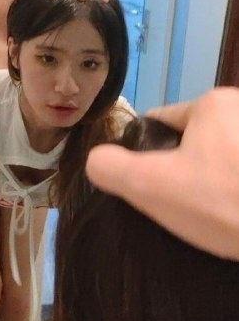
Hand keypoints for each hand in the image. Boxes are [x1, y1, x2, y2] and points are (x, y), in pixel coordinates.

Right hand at [85, 88, 238, 260]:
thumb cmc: (225, 203)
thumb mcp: (151, 186)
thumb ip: (111, 167)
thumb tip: (97, 160)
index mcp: (213, 103)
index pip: (161, 122)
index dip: (151, 158)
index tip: (159, 191)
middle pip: (198, 142)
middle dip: (190, 172)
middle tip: (193, 210)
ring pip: (226, 159)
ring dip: (220, 184)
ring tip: (222, 217)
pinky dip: (238, 194)